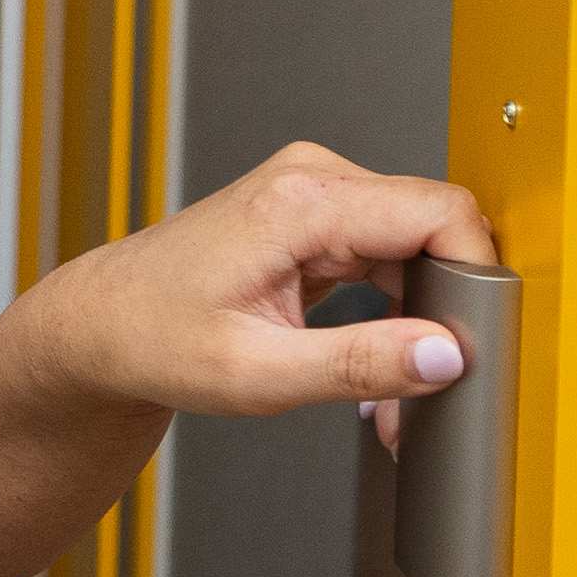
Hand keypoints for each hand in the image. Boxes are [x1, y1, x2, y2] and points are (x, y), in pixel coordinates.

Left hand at [0, 140, 485, 443]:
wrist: (101, 328)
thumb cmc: (152, 340)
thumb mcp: (258, 373)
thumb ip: (360, 365)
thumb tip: (444, 356)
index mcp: (301, 202)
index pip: (441, 213)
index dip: (476, 279)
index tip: (474, 344)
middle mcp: (312, 180)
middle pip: (436, 230)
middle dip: (445, 316)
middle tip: (424, 393)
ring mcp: (314, 195)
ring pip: (417, 249)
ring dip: (419, 324)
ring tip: (389, 395)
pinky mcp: (316, 220)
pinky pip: (388, 256)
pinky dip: (394, 314)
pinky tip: (376, 363)